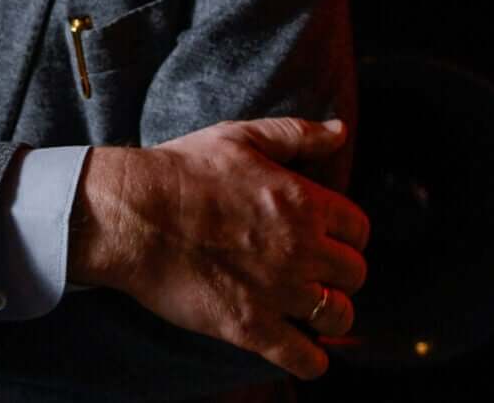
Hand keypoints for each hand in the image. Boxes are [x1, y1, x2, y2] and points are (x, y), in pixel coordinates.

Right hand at [66, 117, 368, 379]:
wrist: (135, 214)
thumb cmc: (183, 171)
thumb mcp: (242, 136)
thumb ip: (297, 135)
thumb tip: (341, 131)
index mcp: (305, 202)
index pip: (358, 230)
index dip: (347, 236)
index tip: (329, 240)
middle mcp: (302, 249)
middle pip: (354, 274)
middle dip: (341, 276)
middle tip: (318, 275)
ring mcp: (279, 291)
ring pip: (338, 317)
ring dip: (330, 315)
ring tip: (311, 312)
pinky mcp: (251, 326)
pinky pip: (304, 358)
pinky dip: (311, 361)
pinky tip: (304, 354)